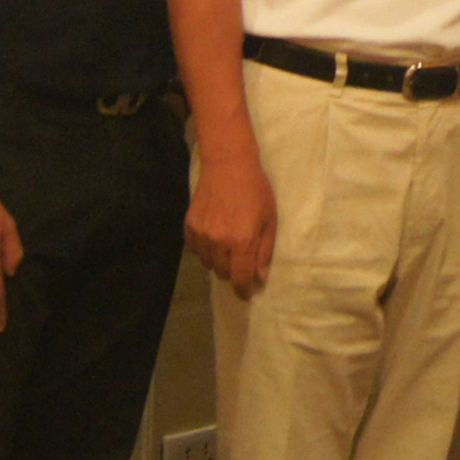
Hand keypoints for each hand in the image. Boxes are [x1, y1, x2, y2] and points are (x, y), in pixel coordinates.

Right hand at [183, 148, 276, 298]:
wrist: (228, 165)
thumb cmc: (255, 190)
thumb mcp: (269, 220)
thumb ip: (264, 250)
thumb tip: (260, 277)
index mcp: (241, 241)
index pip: (239, 278)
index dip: (243, 290)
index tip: (247, 294)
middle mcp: (218, 242)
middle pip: (223, 273)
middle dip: (234, 273)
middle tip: (242, 263)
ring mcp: (201, 235)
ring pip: (209, 264)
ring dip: (220, 262)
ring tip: (229, 246)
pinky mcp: (189, 227)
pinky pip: (196, 251)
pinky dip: (206, 251)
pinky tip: (215, 238)